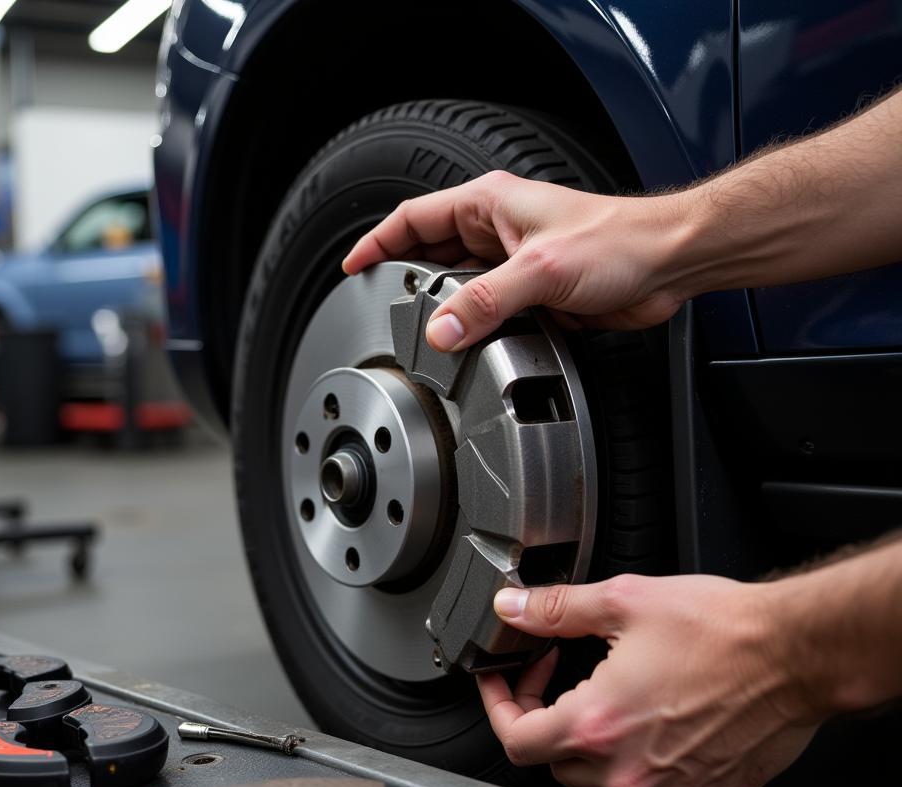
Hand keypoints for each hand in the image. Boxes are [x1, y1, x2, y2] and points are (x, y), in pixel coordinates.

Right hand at [342, 170, 688, 350]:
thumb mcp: (541, 270)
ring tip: (428, 336)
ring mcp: (515, 263)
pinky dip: (476, 328)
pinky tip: (471, 347)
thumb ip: (486, 302)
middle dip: (410, 285)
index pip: (415, 219)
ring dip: (446, 312)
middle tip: (390, 315)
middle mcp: (499, 230)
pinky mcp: (535, 293)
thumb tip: (440, 331)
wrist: (667, 263)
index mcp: (490, 204)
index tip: (355, 267)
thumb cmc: (618, 242)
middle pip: (433, 257)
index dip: (379, 242)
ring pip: (461, 289)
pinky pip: (490, 311)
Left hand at [477, 574, 820, 786]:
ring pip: (606, 782)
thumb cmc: (724, 629)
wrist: (798, 651)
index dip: (499, 706)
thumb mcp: (624, 601)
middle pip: (557, 762)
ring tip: (618, 695)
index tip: (504, 683)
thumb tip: (512, 608)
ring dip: (599, 744)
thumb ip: (555, 609)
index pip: (515, 740)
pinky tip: (664, 724)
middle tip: (561, 679)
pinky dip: (652, 764)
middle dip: (547, 720)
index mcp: (598, 725)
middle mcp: (629, 771)